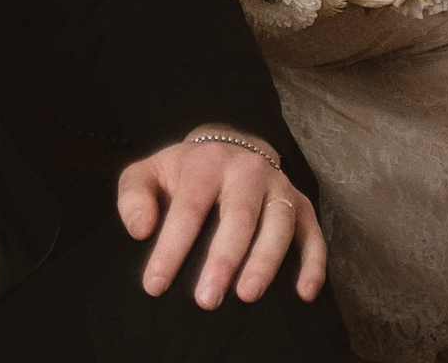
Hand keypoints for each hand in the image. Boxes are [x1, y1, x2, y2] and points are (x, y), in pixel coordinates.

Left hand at [117, 127, 326, 307]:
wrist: (228, 148)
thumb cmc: (182, 174)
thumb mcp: (148, 173)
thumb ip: (134, 196)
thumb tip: (140, 230)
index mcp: (207, 162)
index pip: (190, 207)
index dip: (172, 247)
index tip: (155, 285)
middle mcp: (248, 170)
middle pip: (239, 215)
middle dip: (223, 259)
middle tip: (205, 300)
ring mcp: (279, 187)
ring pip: (279, 223)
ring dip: (265, 261)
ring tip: (247, 296)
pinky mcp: (302, 205)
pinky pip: (314, 234)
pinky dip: (314, 263)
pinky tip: (304, 293)